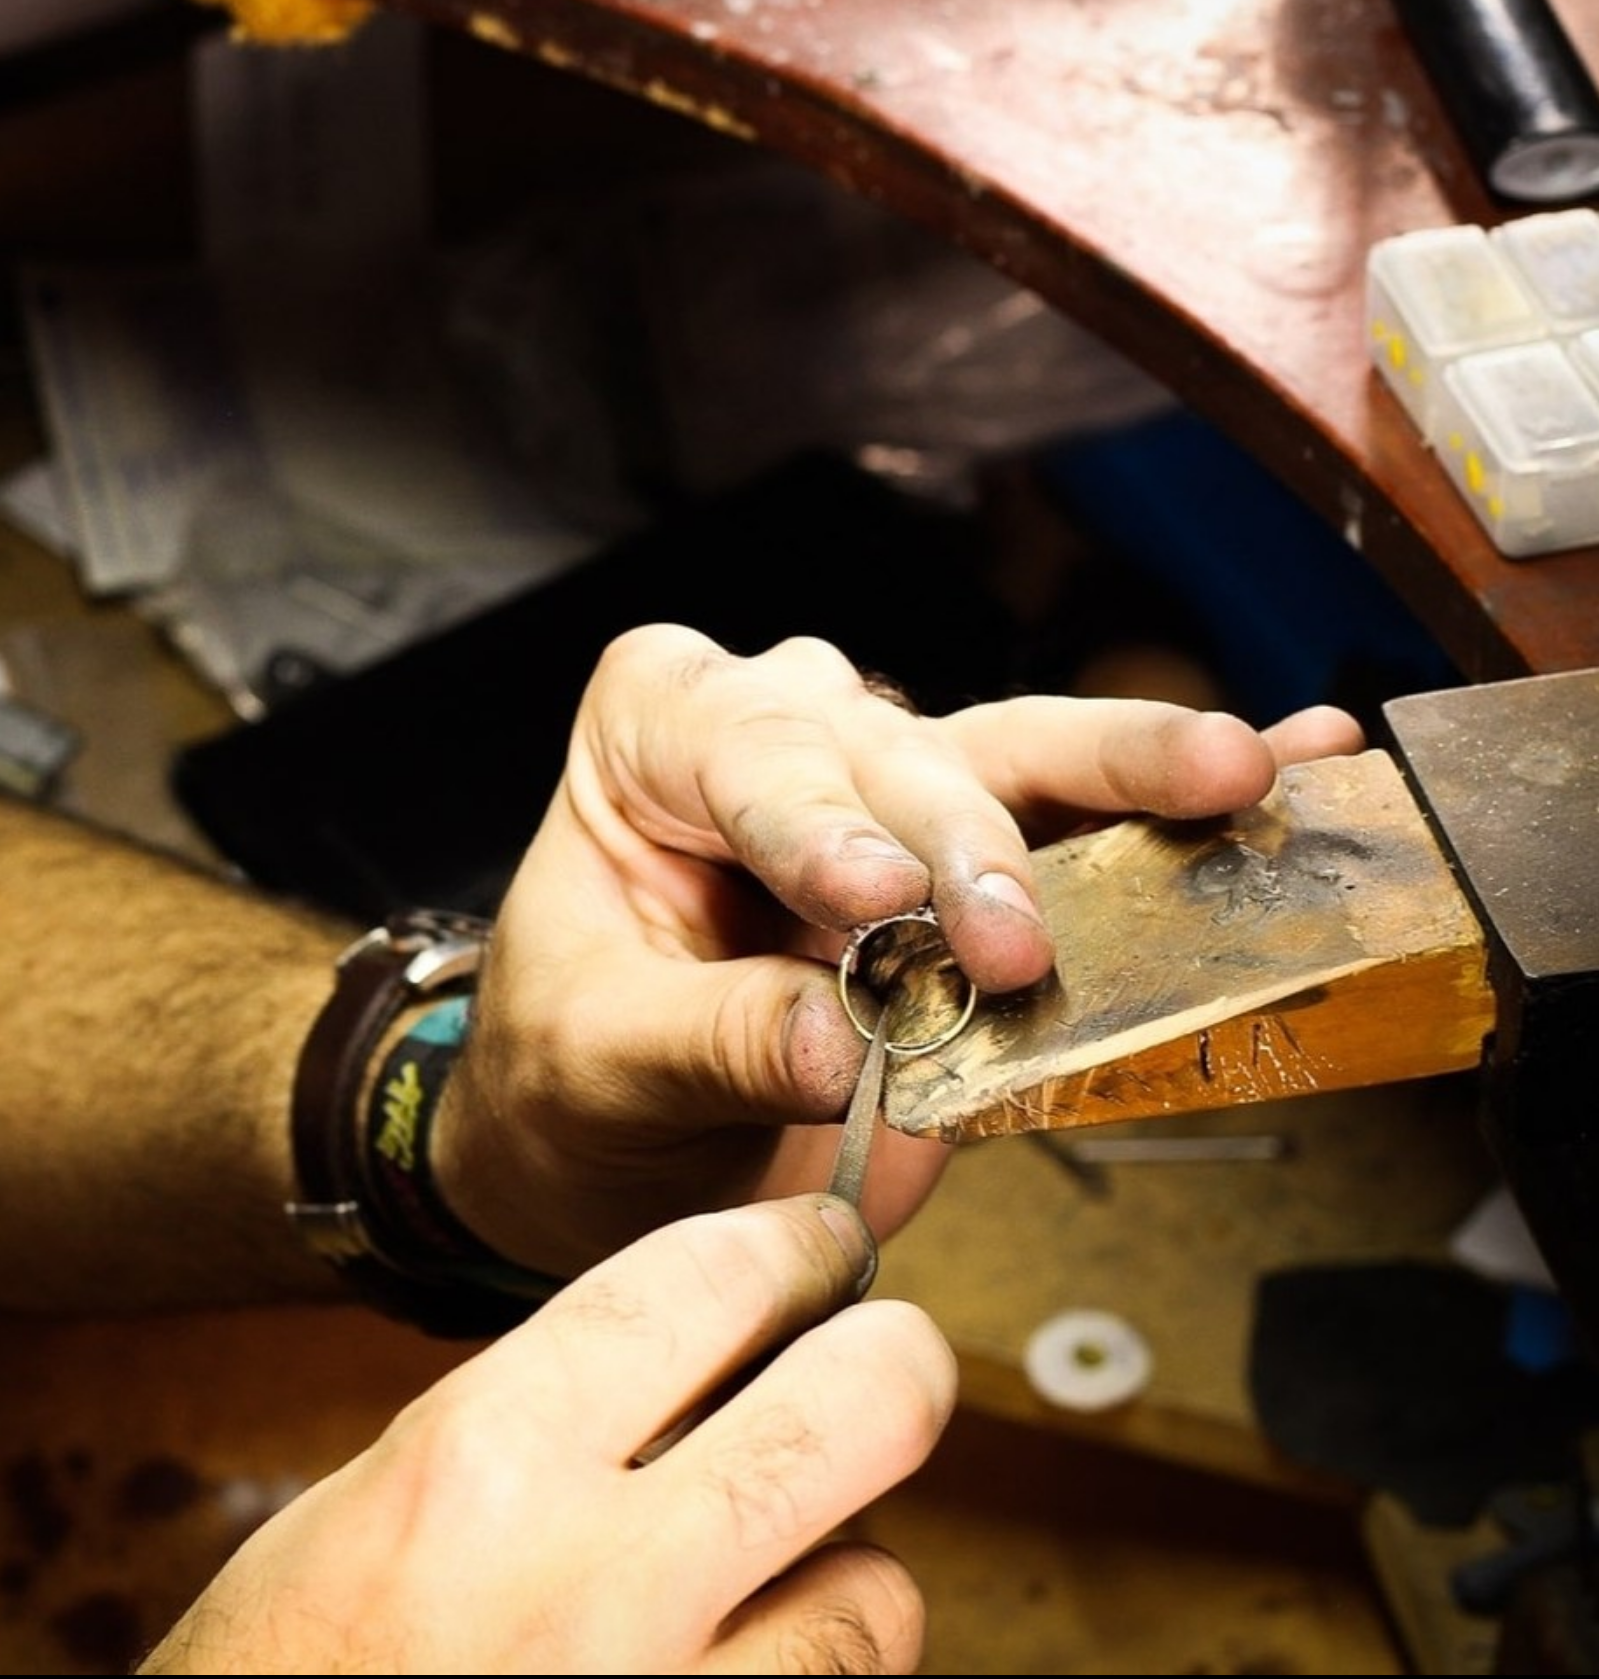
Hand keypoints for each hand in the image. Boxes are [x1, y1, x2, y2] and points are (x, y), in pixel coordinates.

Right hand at [138, 1194, 954, 1675]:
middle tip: (890, 1354)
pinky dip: (815, 1667)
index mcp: (485, 1464)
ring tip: (777, 1558)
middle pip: (856, 1414)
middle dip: (898, 1360)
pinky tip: (745, 1656)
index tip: (822, 1244)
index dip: (792, 1245)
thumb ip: (550, 1413)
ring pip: (876, 1591)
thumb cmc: (295, 1675)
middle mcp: (593, 1587)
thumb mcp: (386, 1498)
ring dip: (849, 1558)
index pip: (704, 1286)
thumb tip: (713, 1352)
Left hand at [443, 624, 1363, 1275]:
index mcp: (658, 732)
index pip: (742, 755)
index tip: (874, 907)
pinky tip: (1279, 761)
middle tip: (1015, 937)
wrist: (604, 1126)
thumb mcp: (596, 1060)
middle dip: (968, 842)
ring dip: (1125, 773)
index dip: (813, 826)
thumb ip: (711, 1039)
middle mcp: (782, 723)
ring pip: (1012, 754)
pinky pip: (1077, 821)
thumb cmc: (571, 1067)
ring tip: (1231, 771)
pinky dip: (1171, 807)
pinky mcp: (973, 855)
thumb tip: (842, 1043)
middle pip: (894, 751)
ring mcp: (887, 778)